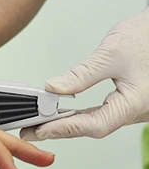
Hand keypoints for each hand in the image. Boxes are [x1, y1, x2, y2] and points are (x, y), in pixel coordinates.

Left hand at [20, 8, 148, 139]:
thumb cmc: (147, 37)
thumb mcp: (111, 53)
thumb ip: (81, 74)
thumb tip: (53, 89)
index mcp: (136, 103)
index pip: (95, 125)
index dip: (64, 128)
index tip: (40, 129)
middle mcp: (138, 111)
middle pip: (94, 127)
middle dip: (61, 129)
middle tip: (31, 130)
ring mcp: (136, 109)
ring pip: (99, 123)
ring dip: (70, 124)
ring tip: (41, 124)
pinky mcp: (131, 103)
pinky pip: (104, 115)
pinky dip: (83, 116)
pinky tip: (64, 115)